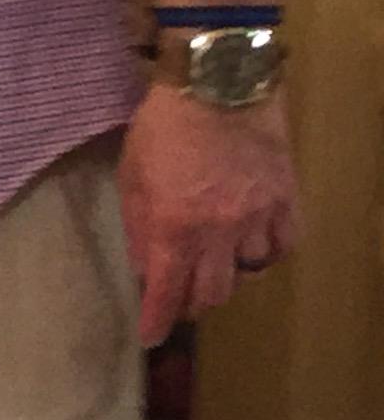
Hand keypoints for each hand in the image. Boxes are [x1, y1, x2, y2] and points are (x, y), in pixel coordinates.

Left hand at [118, 84, 298, 342]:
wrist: (219, 82)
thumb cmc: (163, 125)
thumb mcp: (132, 176)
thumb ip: (139, 228)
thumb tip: (145, 270)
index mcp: (175, 226)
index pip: (168, 293)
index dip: (158, 321)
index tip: (151, 337)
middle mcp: (220, 232)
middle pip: (212, 293)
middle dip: (191, 303)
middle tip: (179, 297)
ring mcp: (259, 217)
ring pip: (248, 274)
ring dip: (227, 277)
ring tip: (212, 266)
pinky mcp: (287, 199)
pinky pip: (283, 246)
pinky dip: (266, 256)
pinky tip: (252, 249)